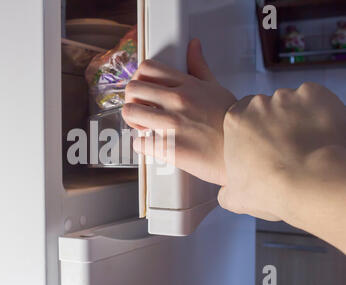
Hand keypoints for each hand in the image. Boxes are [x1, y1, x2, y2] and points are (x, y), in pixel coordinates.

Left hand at [122, 38, 235, 184]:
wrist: (243, 150)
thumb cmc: (231, 121)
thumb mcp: (215, 87)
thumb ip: (199, 66)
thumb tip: (193, 45)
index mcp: (186, 85)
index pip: (147, 68)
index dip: (139, 79)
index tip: (143, 90)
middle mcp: (177, 100)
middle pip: (132, 88)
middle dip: (132, 100)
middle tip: (140, 110)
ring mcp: (172, 124)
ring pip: (130, 112)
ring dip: (133, 120)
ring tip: (144, 127)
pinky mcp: (169, 148)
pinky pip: (139, 142)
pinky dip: (142, 145)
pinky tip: (153, 145)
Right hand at [219, 83, 345, 250]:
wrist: (312, 184)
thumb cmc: (272, 190)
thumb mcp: (235, 198)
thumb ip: (226, 190)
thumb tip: (226, 194)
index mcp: (234, 122)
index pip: (240, 117)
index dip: (252, 132)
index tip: (261, 146)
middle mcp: (257, 104)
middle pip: (265, 108)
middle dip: (273, 123)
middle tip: (285, 147)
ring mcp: (286, 97)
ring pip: (291, 103)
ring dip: (296, 118)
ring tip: (306, 144)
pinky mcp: (314, 95)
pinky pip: (316, 99)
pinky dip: (320, 112)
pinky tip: (321, 134)